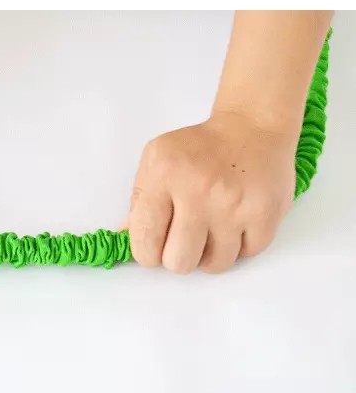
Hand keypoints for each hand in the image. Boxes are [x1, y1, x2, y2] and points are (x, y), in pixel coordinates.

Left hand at [124, 111, 297, 273]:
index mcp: (165, 176)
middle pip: (178, 262)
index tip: (153, 249)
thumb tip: (127, 234)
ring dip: (209, 255)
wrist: (252, 127)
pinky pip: (245, 255)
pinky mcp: (264, 214)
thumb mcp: (156, 159)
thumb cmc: (198, 147)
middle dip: (177, 258)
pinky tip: (234, 226)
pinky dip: (238, 247)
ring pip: (213, 265)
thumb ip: (139, 199)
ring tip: (210, 232)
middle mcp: (199, 191)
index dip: (146, 253)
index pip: (145, 239)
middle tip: (183, 240)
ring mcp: (234, 205)